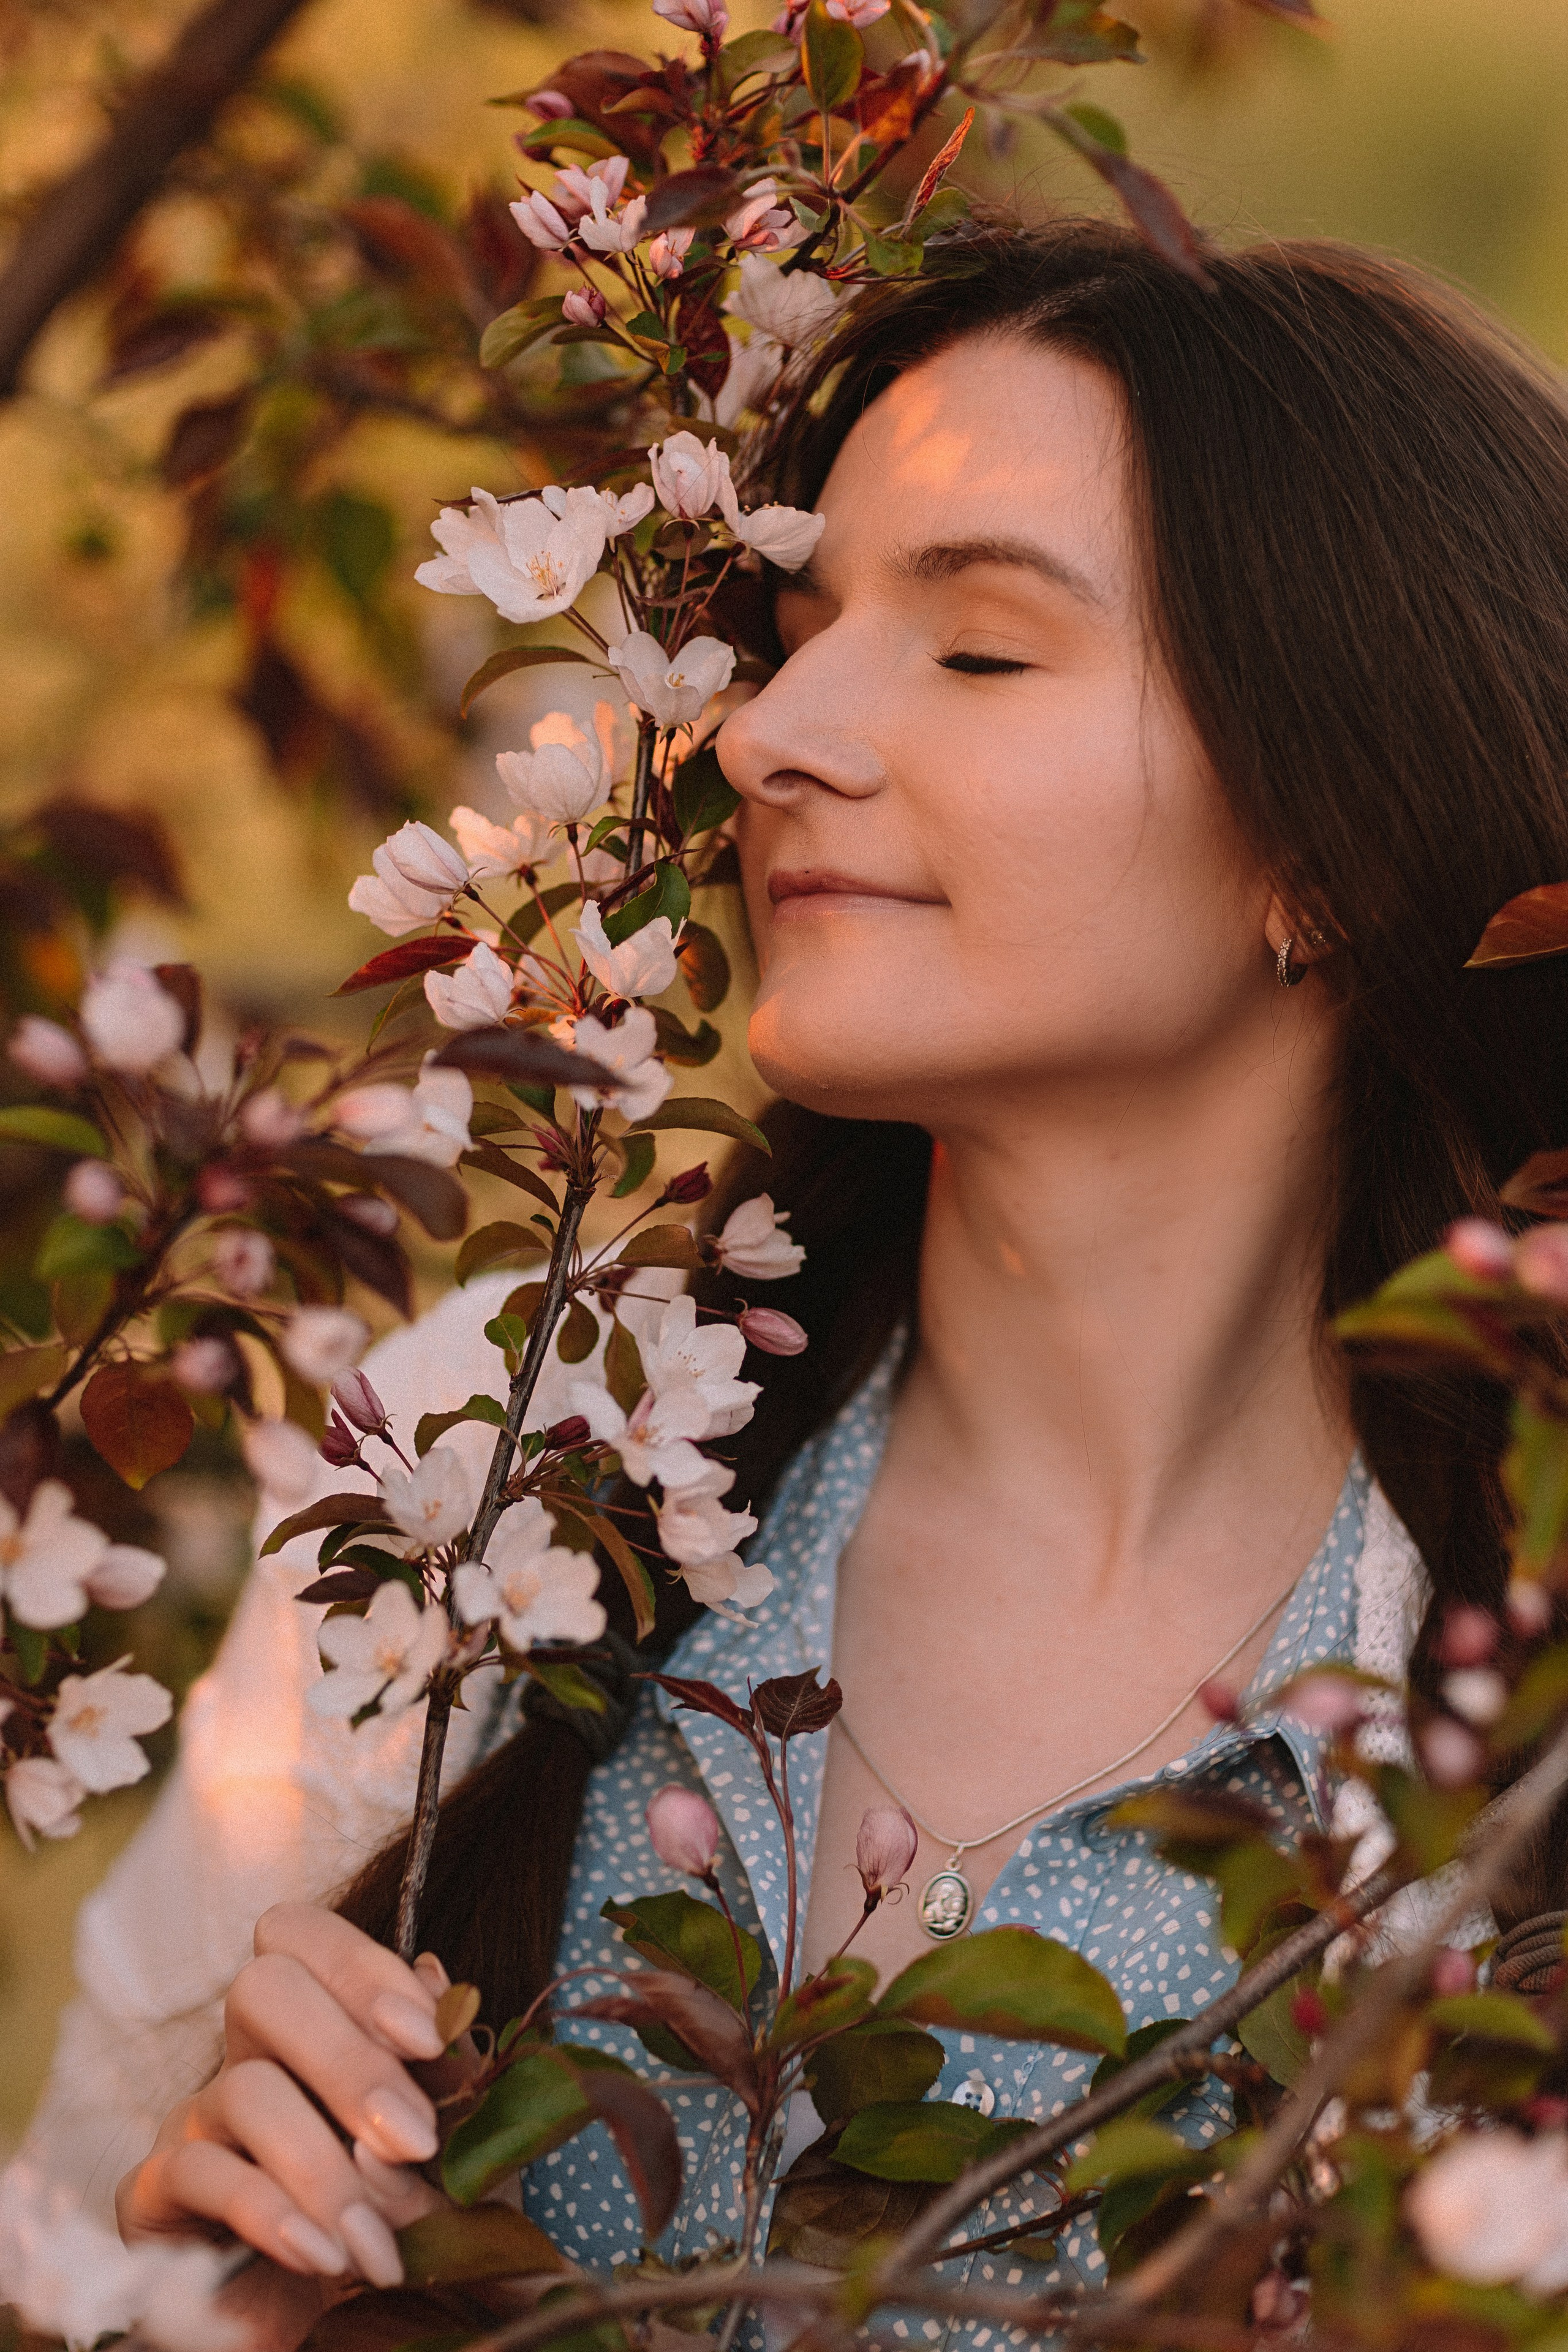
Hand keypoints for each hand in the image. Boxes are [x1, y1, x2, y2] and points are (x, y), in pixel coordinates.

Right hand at [117, 1905, 455, 2343]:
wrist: (335, 2322)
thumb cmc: (398, 2215)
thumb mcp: (447, 2147)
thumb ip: (449, 2072)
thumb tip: (440, 1983)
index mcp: (312, 2020)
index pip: (301, 1935)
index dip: (362, 1969)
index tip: (428, 2040)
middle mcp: (244, 2052)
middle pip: (262, 1987)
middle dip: (348, 2060)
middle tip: (416, 2139)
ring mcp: (194, 2118)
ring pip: (244, 2088)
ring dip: (325, 2168)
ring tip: (379, 2240)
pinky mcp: (152, 2193)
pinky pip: (199, 2174)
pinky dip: (272, 2215)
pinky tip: (325, 2258)